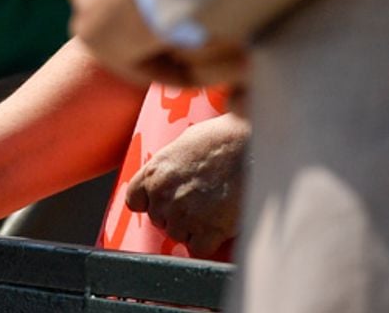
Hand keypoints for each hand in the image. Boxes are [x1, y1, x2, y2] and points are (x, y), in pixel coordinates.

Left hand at [122, 113, 248, 255]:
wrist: (253, 146)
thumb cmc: (223, 139)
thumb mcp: (182, 145)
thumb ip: (169, 168)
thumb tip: (171, 179)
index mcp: (154, 172)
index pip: (135, 201)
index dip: (151, 203)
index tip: (164, 203)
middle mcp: (163, 195)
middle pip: (159, 221)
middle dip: (177, 215)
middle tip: (199, 203)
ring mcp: (184, 214)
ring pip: (178, 235)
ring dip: (194, 229)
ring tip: (213, 210)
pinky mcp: (208, 229)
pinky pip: (198, 249)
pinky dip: (208, 242)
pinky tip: (219, 226)